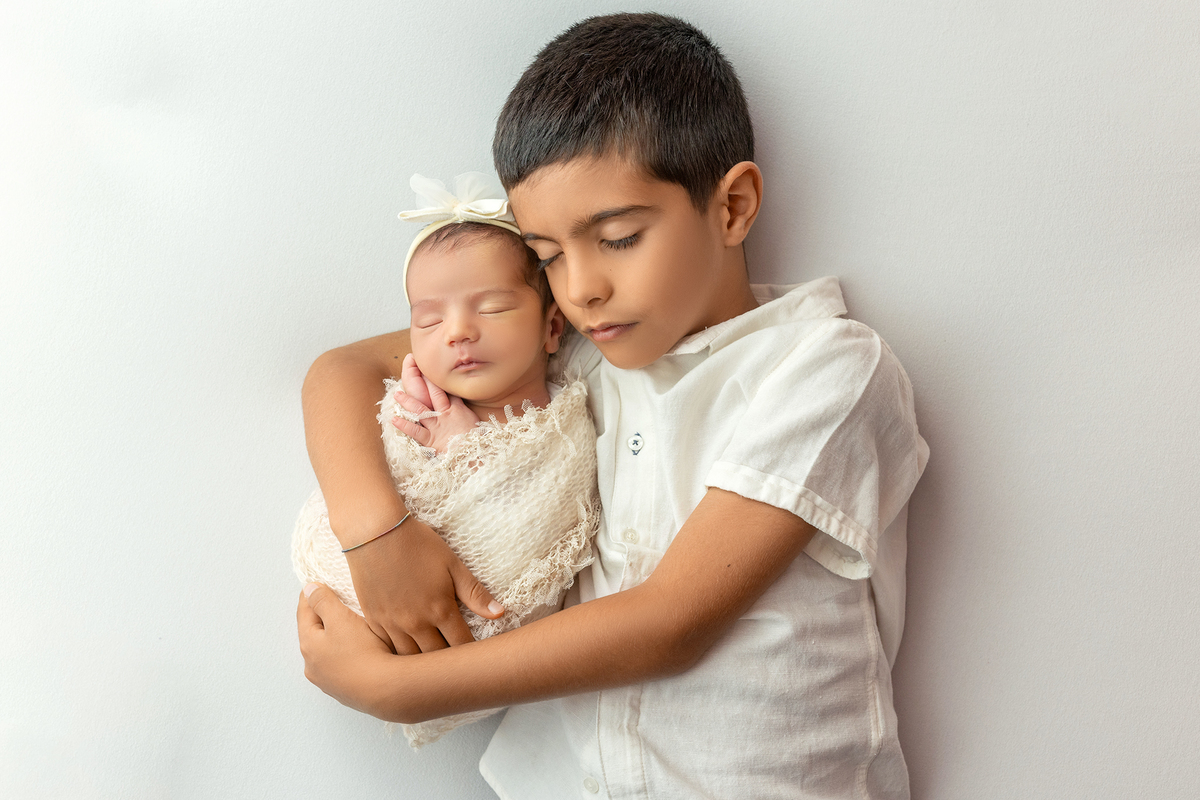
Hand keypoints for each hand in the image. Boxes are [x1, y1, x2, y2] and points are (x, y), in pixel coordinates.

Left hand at [298, 583, 399, 718]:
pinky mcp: (346, 690)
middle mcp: (313, 666)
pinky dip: (347, 654)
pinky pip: (343, 666)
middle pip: (314, 634)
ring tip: (351, 627)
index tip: (315, 584)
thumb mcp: (340, 618)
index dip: (310, 595)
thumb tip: (308, 589)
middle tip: (335, 602)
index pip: (304, 613)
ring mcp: (329, 681)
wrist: (385, 690)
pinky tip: (361, 651)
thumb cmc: (362, 652)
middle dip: (323, 617)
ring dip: (336, 638)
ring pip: (328, 652)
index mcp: (308, 645)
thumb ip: (323, 600)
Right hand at [345, 513, 504, 654]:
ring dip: (422, 664)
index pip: (461, 646)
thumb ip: (475, 593)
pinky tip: (405, 656)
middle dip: (448, 664)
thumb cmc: (418, 544)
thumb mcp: (452, 564)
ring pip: (410, 660)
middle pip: (436, 658)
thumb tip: (500, 614)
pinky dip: (398, 655)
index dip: (471, 655)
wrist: (374, 532)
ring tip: (432, 667)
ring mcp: (392, 624)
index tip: (477, 658)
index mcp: (440, 610)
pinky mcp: (373, 620)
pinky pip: (387, 649)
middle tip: (457, 666)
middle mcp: (416, 623)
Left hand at [390, 354, 477, 452]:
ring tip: (397, 394)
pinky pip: (415, 430)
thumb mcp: (477, 423)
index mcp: (459, 409)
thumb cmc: (478, 440)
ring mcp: (436, 426)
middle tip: (415, 371)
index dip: (440, 382)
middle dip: (425, 382)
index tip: (433, 372)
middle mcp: (445, 414)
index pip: (449, 392)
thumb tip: (467, 411)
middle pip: (435, 394)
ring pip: (420, 409)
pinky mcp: (430, 439)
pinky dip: (404, 425)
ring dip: (408, 401)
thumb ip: (468, 414)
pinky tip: (394, 419)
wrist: (473, 454)